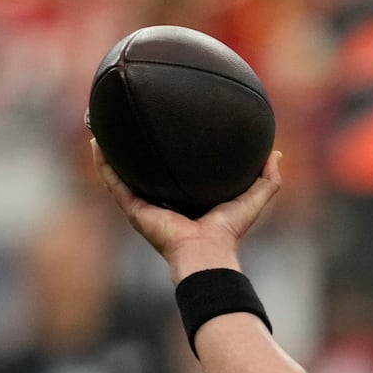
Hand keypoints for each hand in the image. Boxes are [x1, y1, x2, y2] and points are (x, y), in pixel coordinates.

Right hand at [92, 140, 281, 281]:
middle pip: (145, 171)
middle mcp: (163, 202)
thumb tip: (276, 153)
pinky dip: (103, 163)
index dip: (172, 153)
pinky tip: (96, 142)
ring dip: (111, 152)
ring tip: (102, 126)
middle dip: (136, 149)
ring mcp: (145, 206)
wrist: (207, 251)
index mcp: (188, 199)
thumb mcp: (255, 198)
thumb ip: (268, 178)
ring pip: (123, 174)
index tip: (168, 128)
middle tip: (131, 122)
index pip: (177, 172)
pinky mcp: (134, 210)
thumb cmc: (229, 231)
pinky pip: (114, 182)